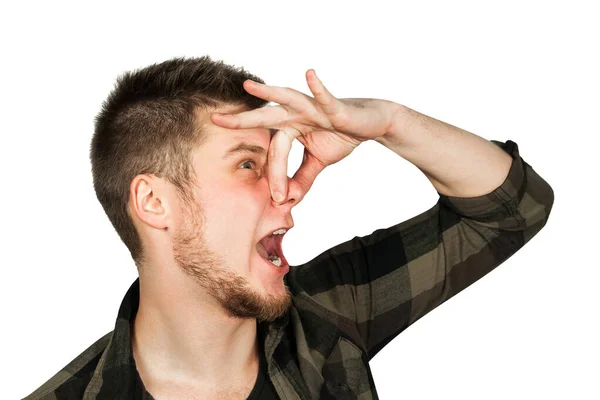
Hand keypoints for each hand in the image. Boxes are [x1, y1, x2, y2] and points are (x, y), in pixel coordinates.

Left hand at [210, 69, 398, 202]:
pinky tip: (309, 74)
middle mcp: (296, 114)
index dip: (276, 176)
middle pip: (265, 117)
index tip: (279, 199)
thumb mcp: (318, 162)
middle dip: (241, 120)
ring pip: (287, 99)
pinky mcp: (332, 105)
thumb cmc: (341, 136)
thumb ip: (301, 178)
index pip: (275, 153)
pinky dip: (317, 86)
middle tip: (215, 120)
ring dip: (268, 91)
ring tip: (248, 85)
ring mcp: (313, 107)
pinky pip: (324, 96)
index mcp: (290, 128)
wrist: (370, 124)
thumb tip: (289, 198)